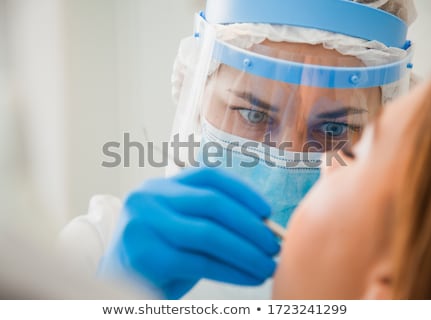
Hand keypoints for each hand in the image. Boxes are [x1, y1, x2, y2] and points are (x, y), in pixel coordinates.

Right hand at [99, 168, 279, 298]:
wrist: (119, 283)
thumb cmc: (161, 254)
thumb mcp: (183, 227)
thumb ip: (213, 220)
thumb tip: (265, 226)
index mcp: (161, 186)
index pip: (209, 177)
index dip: (243, 191)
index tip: (268, 211)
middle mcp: (149, 197)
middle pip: (212, 203)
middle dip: (250, 226)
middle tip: (274, 245)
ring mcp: (144, 224)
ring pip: (209, 233)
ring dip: (246, 251)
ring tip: (268, 266)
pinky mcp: (146, 255)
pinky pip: (200, 262)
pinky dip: (232, 271)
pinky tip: (250, 277)